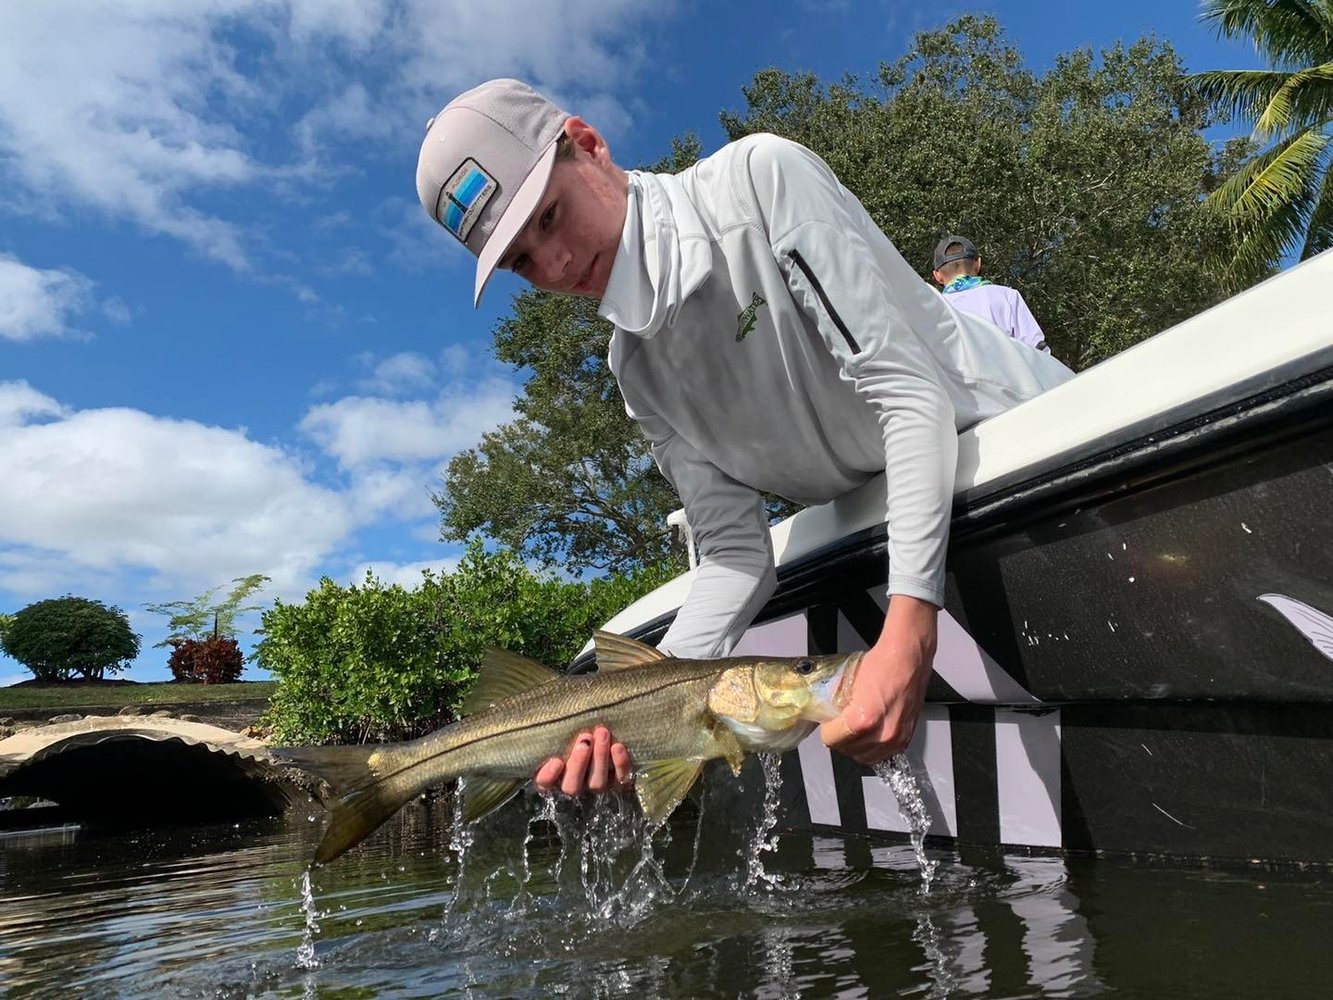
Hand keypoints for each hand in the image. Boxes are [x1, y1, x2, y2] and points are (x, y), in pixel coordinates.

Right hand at [534, 724, 632, 795]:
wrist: (608, 735)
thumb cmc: (576, 727)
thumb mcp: (562, 728)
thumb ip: (556, 728)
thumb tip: (541, 707)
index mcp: (553, 775)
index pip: (544, 783)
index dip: (548, 776)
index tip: (556, 761)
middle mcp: (574, 786)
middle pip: (572, 786)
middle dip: (578, 763)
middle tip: (584, 740)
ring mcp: (596, 786)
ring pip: (596, 783)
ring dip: (599, 757)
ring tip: (602, 733)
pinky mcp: (618, 783)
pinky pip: (621, 778)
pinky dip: (620, 763)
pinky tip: (617, 746)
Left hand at [820, 595, 937, 764]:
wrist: (908, 658)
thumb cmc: (882, 664)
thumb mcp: (846, 683)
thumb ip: (834, 704)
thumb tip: (825, 715)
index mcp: (864, 719)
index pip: (831, 740)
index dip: (827, 730)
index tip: (828, 723)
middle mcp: (883, 733)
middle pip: (848, 751)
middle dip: (840, 739)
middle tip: (839, 726)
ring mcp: (896, 738)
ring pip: (866, 757)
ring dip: (856, 747)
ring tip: (853, 731)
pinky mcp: (906, 738)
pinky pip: (884, 755)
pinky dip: (874, 748)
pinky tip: (869, 735)